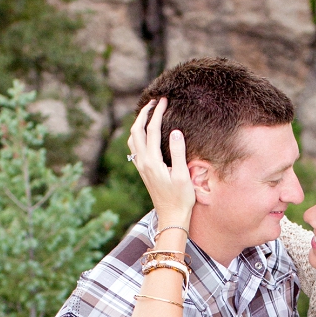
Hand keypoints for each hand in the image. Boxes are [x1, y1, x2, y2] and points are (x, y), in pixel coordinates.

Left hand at [128, 98, 194, 234]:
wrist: (171, 216)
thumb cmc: (181, 198)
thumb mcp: (183, 175)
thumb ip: (178, 152)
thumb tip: (175, 131)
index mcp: (152, 161)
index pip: (151, 130)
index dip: (157, 113)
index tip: (163, 100)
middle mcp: (142, 161)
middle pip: (136, 130)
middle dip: (143, 113)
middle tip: (154, 101)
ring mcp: (140, 166)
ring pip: (132, 138)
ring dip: (138, 123)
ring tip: (148, 112)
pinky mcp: (142, 170)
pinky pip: (134, 146)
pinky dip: (137, 134)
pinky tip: (144, 133)